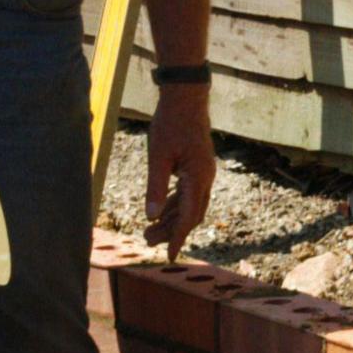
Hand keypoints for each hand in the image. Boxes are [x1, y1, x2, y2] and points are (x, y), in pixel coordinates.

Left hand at [143, 83, 215, 255]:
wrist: (186, 97)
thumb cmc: (170, 123)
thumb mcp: (158, 156)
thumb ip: (155, 187)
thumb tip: (151, 216)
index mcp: (198, 177)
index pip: (188, 216)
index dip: (178, 238)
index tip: (170, 256)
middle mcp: (206, 178)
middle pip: (191, 214)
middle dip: (171, 230)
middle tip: (147, 240)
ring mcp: (204, 172)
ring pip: (190, 205)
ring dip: (171, 218)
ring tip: (149, 230)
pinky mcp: (198, 166)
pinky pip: (188, 192)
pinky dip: (175, 204)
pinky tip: (161, 212)